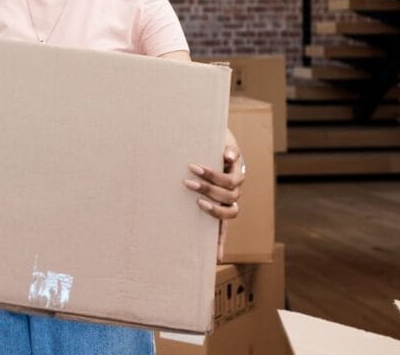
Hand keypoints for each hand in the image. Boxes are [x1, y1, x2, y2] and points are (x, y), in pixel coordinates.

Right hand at [184, 138, 244, 260]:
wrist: (213, 141)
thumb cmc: (196, 167)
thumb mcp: (193, 187)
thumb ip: (184, 200)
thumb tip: (161, 219)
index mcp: (222, 205)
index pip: (223, 226)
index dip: (220, 242)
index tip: (215, 258)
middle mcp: (232, 193)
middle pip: (229, 204)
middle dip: (209, 195)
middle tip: (188, 186)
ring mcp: (237, 175)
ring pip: (231, 185)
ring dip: (211, 177)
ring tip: (192, 168)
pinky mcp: (237, 156)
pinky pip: (235, 158)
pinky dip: (229, 157)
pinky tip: (223, 156)